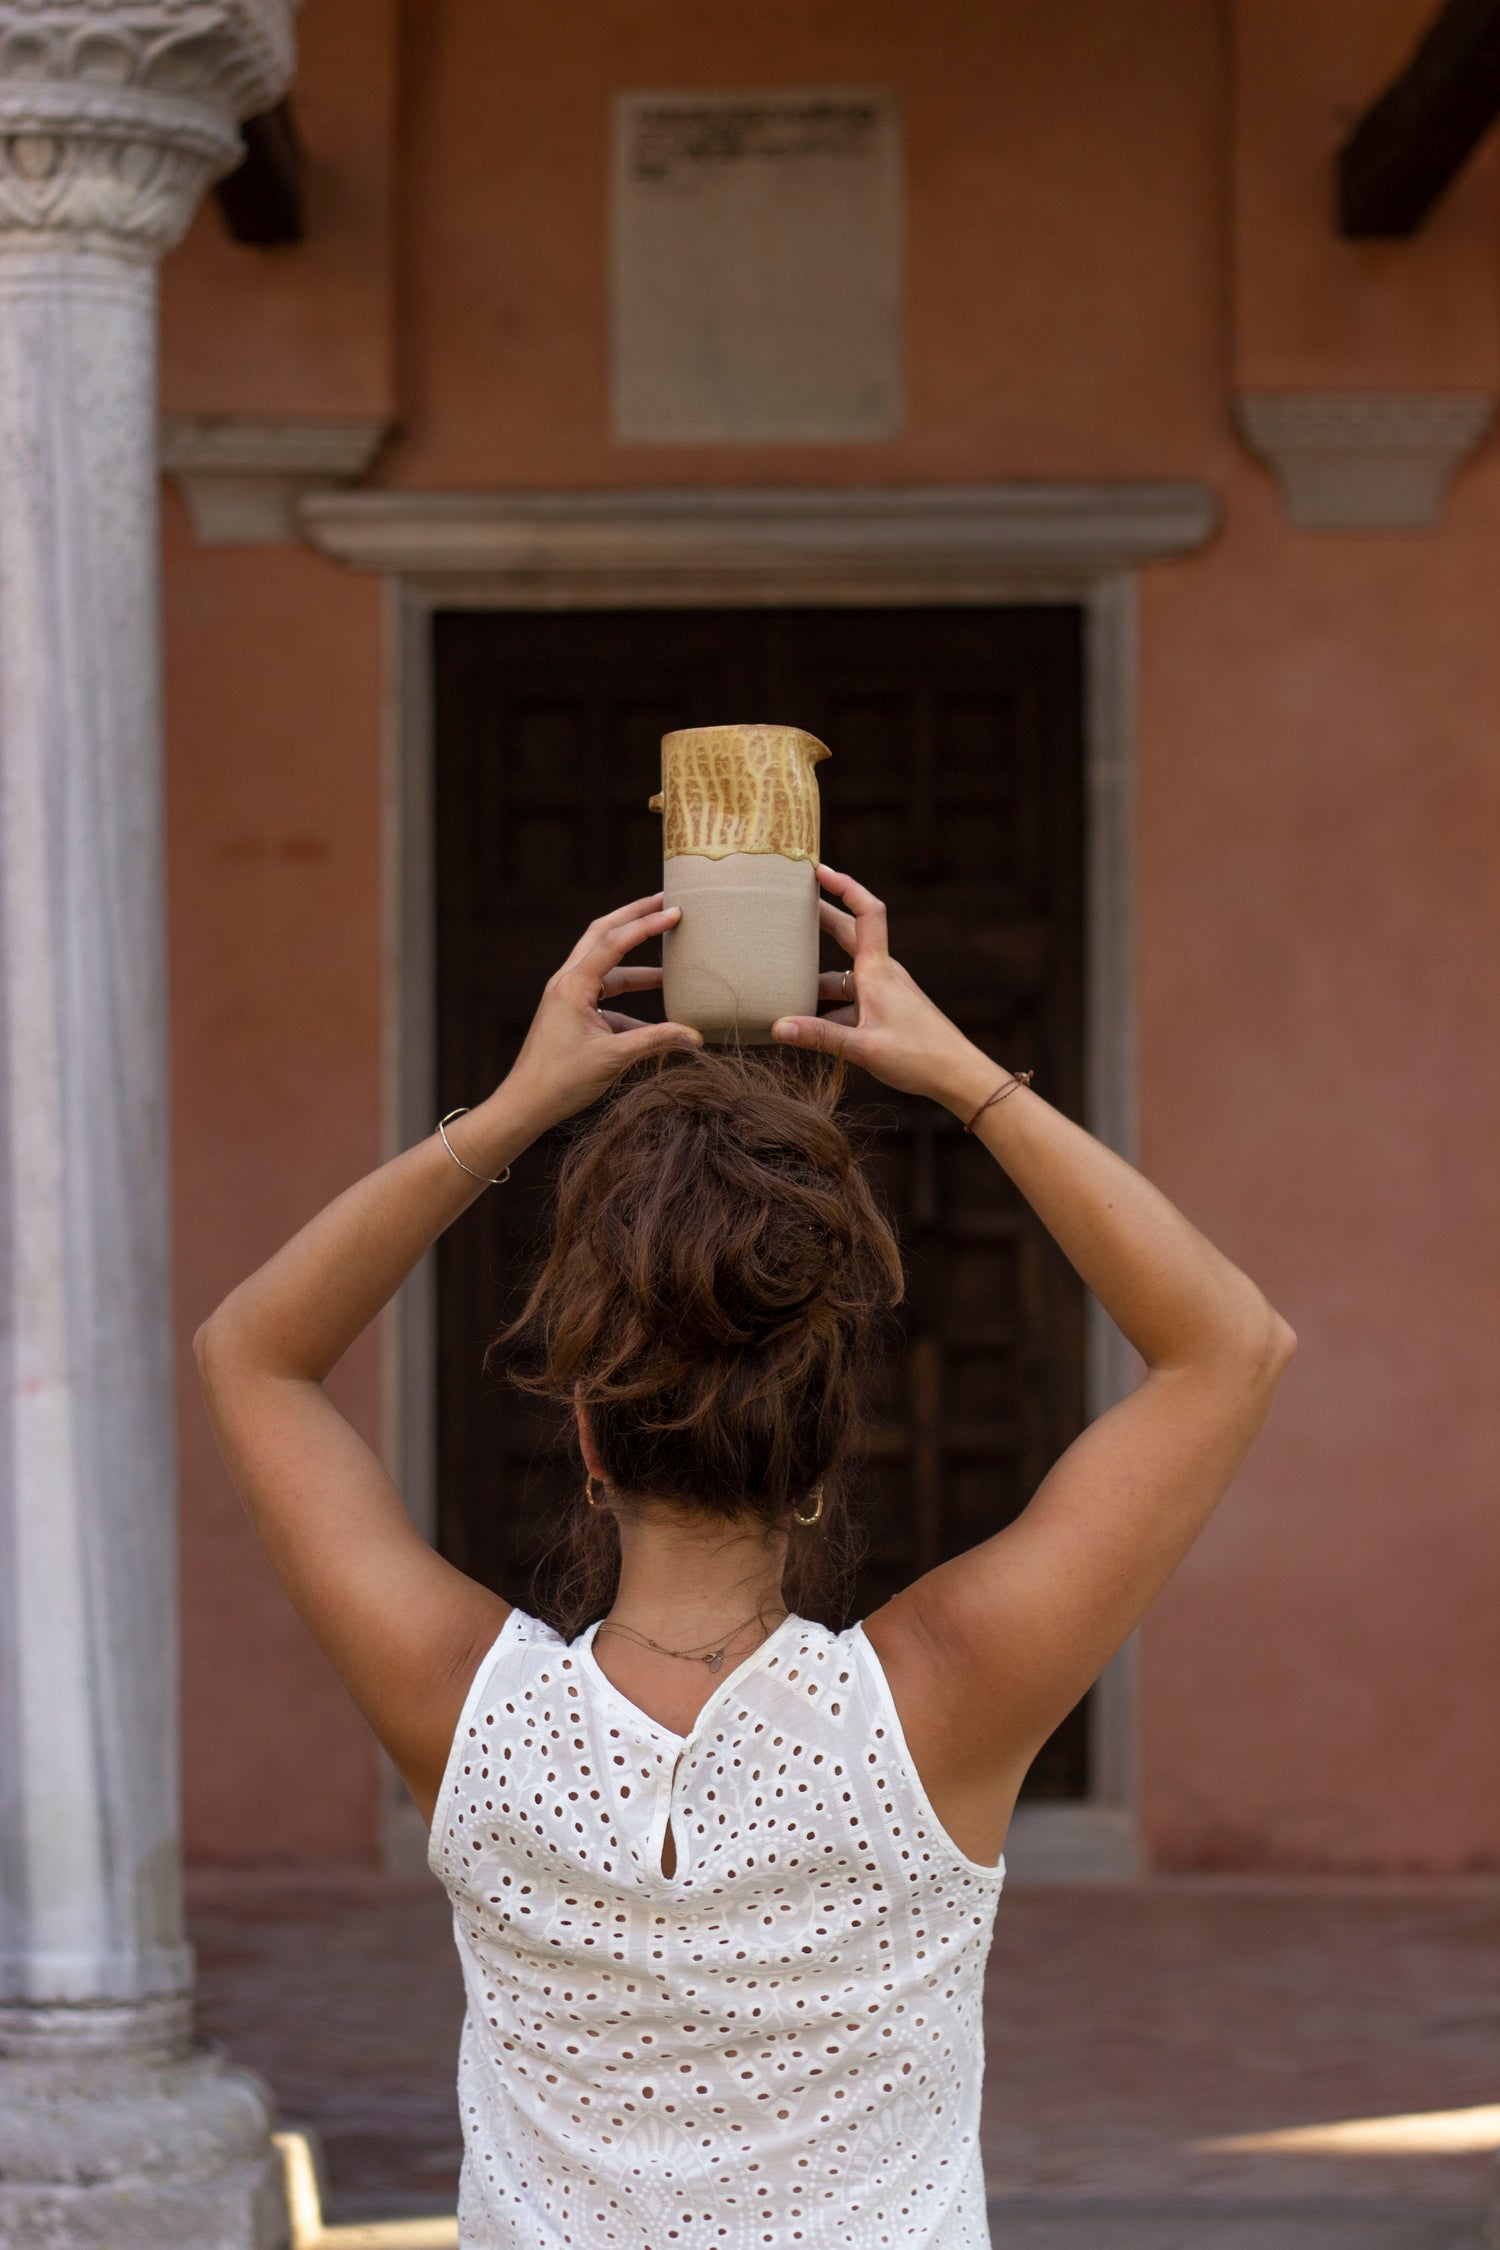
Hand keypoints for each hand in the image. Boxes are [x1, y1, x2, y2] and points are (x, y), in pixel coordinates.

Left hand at [502, 892, 703, 1130]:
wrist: (525, 1104)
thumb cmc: (562, 1081)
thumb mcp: (614, 1058)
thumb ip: (657, 1041)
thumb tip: (696, 1036)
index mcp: (573, 985)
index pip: (614, 942)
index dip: (646, 925)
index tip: (675, 912)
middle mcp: (567, 982)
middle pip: (602, 935)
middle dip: (634, 918)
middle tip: (663, 902)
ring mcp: (567, 996)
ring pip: (604, 965)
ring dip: (636, 966)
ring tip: (671, 968)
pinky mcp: (570, 1012)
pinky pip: (604, 996)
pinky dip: (629, 1001)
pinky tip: (654, 1023)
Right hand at [771, 864, 997, 1112]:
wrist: (957, 1075)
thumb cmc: (919, 1057)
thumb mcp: (863, 1047)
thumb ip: (820, 1036)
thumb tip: (777, 1027)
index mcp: (878, 971)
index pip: (866, 913)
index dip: (844, 886)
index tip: (819, 871)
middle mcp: (881, 974)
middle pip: (848, 934)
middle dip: (820, 917)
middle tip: (791, 904)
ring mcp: (884, 992)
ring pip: (844, 975)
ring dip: (817, 978)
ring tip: (784, 981)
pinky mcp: (885, 1011)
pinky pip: (851, 999)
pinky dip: (829, 1006)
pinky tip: (809, 1026)